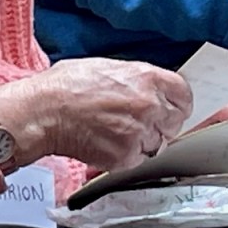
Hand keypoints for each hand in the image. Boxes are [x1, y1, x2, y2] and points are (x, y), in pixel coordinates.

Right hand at [0, 58, 192, 172]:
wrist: (44, 111)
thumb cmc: (67, 86)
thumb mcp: (109, 67)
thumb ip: (137, 79)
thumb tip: (151, 88)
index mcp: (148, 78)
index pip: (184, 94)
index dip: (177, 103)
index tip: (172, 108)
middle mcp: (149, 104)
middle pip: (176, 121)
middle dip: (162, 123)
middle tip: (140, 123)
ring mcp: (139, 132)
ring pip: (158, 143)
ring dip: (144, 141)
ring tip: (118, 133)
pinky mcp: (126, 156)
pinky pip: (138, 159)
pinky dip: (127, 156)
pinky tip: (108, 144)